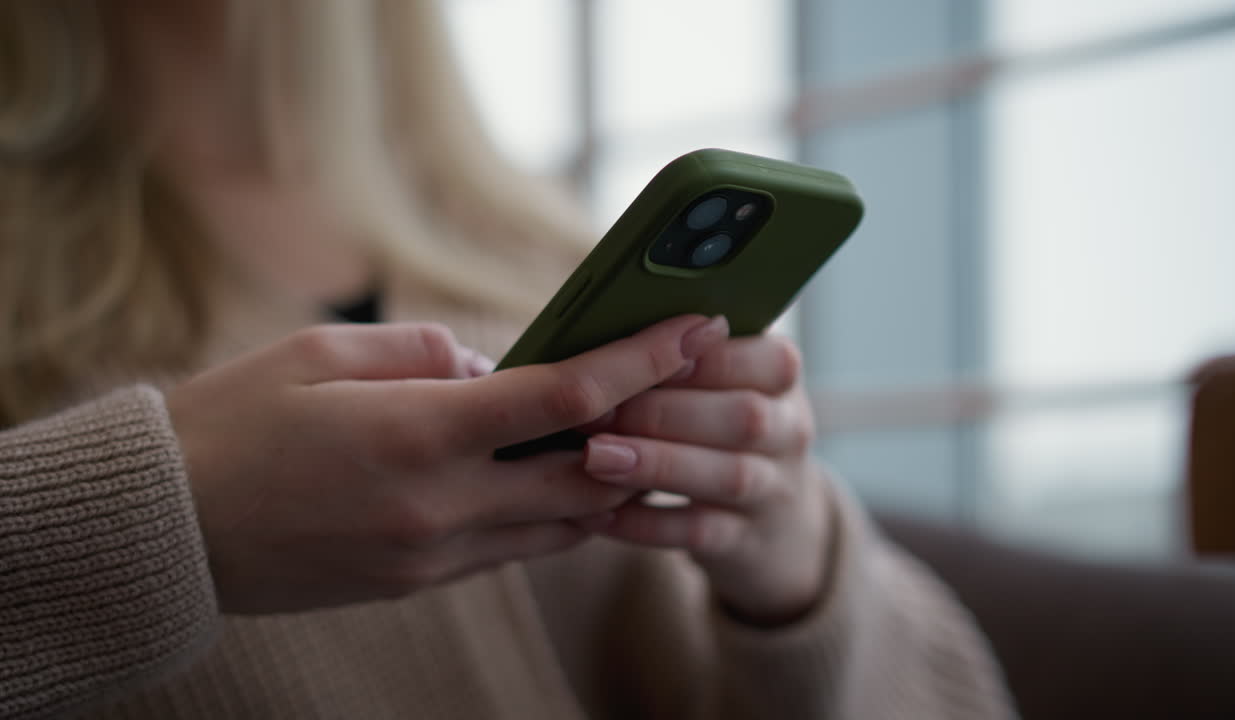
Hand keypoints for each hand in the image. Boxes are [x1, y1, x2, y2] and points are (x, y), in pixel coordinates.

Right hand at [166, 315, 727, 613]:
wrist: (164, 534)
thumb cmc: (230, 424)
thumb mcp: (320, 352)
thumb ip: (420, 351)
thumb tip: (486, 366)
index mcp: (419, 433)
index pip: (566, 396)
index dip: (642, 358)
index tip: (694, 327)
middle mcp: (441, 505)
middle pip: (588, 474)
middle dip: (648, 428)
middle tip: (682, 386)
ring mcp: (433, 555)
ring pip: (561, 525)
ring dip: (607, 482)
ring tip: (634, 434)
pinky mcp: (417, 583)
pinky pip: (512, 549)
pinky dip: (551, 514)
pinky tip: (559, 479)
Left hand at [580, 329, 832, 624]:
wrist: (773, 523)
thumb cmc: (716, 428)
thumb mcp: (720, 385)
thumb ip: (678, 355)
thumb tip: (605, 331)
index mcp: (781, 375)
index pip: (762, 358)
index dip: (702, 357)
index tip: (636, 354)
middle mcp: (789, 431)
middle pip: (744, 417)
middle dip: (664, 412)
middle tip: (595, 410)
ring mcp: (776, 490)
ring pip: (728, 476)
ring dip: (658, 464)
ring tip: (595, 457)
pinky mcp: (748, 543)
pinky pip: (700, 532)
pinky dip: (647, 523)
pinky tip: (598, 514)